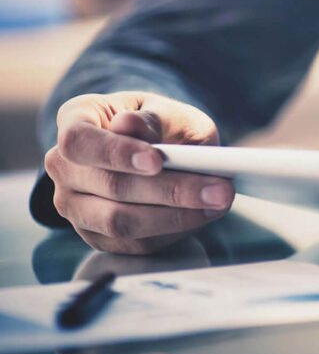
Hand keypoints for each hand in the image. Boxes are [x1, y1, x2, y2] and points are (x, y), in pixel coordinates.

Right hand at [44, 91, 233, 254]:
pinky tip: (203, 215)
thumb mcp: (165, 110)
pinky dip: (173, 231)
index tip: (156, 160)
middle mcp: (64, 165)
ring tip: (219, 202)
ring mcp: (75, 204)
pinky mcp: (97, 235)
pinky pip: (133, 243)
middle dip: (170, 190)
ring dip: (176, 216)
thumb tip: (128, 126)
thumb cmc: (160, 123)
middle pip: (109, 186)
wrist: (160, 146)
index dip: (116, 153)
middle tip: (220, 188)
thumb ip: (151, 119)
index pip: (80, 141)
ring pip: (120, 222)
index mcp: (75, 120)